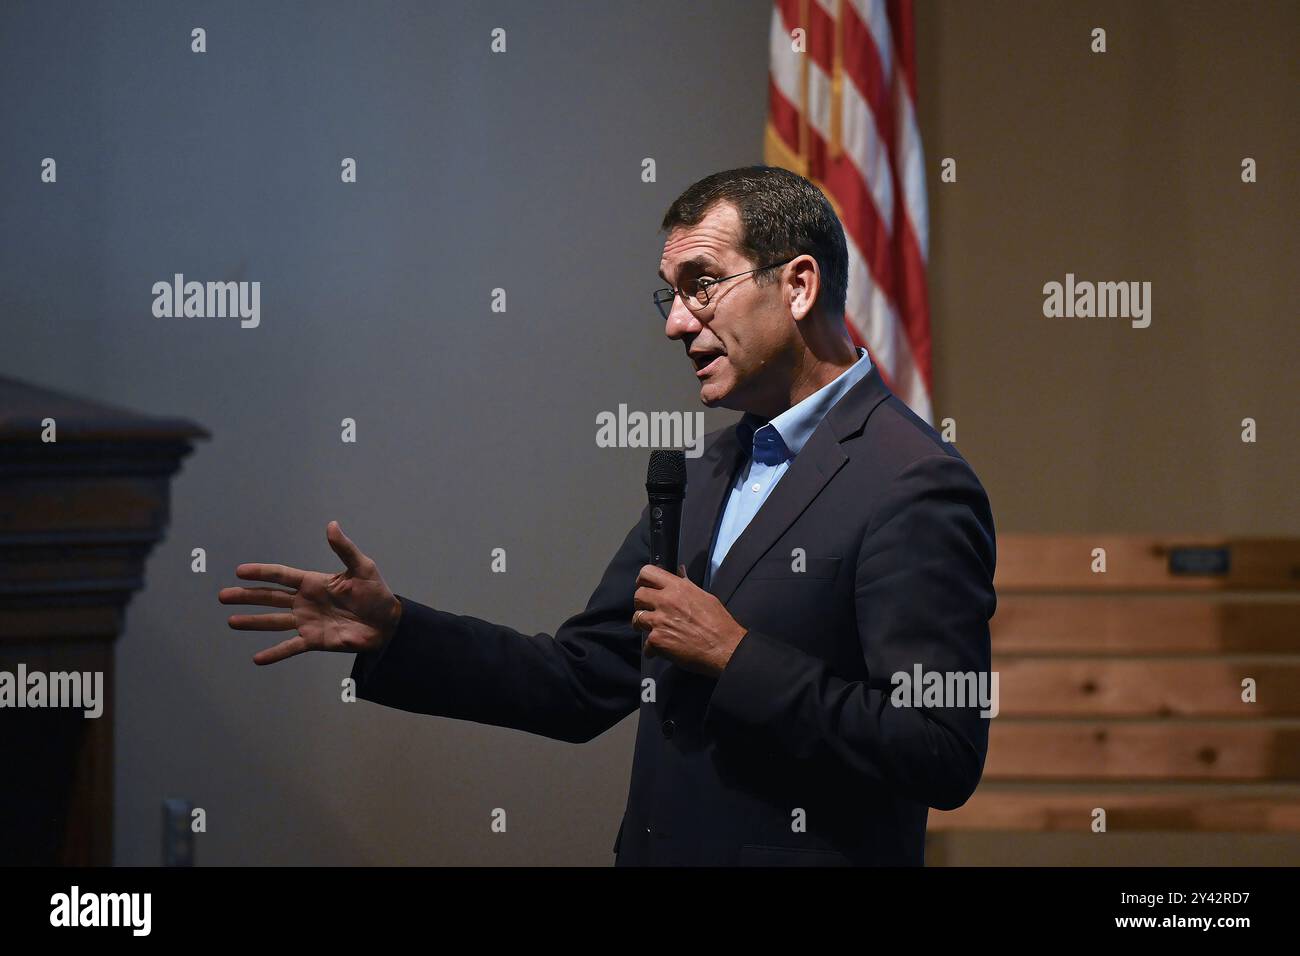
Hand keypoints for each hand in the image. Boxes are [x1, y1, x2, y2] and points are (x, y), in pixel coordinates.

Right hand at [219, 521, 401, 664]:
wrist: (387, 623)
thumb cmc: (376, 593)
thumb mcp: (362, 567)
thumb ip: (344, 548)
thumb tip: (332, 525)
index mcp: (313, 582)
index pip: (281, 575)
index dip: (261, 572)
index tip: (239, 571)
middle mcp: (305, 602)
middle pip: (270, 598)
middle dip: (247, 596)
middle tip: (222, 595)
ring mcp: (307, 622)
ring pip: (274, 622)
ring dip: (252, 622)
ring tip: (231, 621)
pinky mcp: (314, 640)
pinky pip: (290, 647)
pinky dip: (275, 653)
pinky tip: (257, 659)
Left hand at [632, 564, 747, 676]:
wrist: (724, 648)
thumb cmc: (719, 623)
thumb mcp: (705, 597)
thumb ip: (687, 584)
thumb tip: (680, 571)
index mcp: (678, 588)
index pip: (647, 572)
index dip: (643, 580)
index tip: (645, 586)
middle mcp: (666, 601)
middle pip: (638, 595)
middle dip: (641, 604)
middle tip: (649, 611)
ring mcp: (659, 621)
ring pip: (637, 618)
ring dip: (643, 625)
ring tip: (653, 630)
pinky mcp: (657, 640)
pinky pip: (645, 644)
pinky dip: (652, 649)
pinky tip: (662, 650)